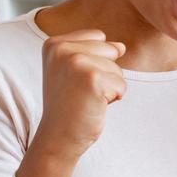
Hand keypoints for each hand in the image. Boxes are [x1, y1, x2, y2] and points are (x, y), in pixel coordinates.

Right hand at [37, 28, 126, 161]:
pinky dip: (113, 99)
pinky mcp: (93, 79)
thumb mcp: (74, 71)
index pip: (99, 38)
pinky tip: (92, 106)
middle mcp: (62, 49)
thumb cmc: (68, 105)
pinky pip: (122, 85)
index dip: (95, 62)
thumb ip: (95, 52)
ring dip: (108, 88)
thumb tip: (122, 47)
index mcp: (54, 44)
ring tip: (85, 99)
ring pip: (117, 69)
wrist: (58, 138)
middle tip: (80, 92)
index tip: (73, 81)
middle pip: (110, 50)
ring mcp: (77, 62)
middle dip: (104, 74)